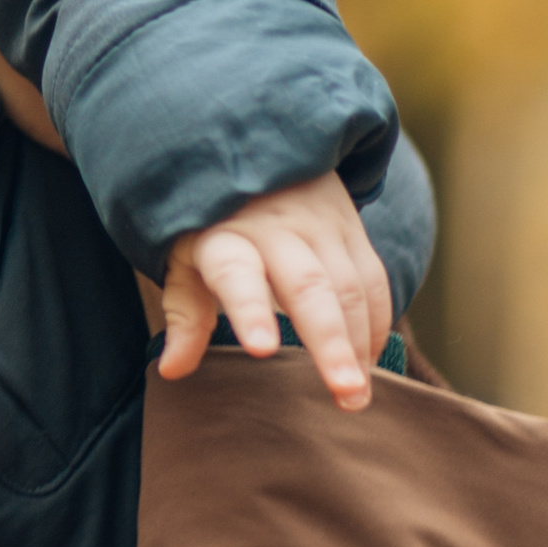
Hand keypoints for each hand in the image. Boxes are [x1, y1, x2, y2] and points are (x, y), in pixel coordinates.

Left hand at [159, 171, 393, 411]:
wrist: (257, 151)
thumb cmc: (212, 223)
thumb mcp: (186, 259)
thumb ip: (186, 314)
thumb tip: (170, 371)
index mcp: (224, 237)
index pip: (236, 273)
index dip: (249, 311)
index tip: (261, 349)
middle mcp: (275, 228)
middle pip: (308, 287)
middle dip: (329, 343)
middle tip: (344, 394)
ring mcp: (319, 225)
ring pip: (349, 287)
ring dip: (360, 343)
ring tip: (356, 395)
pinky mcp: (351, 227)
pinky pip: (373, 279)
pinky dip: (377, 324)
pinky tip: (369, 362)